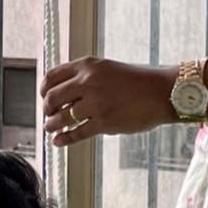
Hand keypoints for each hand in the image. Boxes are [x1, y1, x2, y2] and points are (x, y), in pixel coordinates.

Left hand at [42, 58, 174, 144]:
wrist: (163, 92)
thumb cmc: (137, 82)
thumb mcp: (107, 69)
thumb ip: (85, 77)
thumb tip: (63, 94)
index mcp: (87, 66)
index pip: (52, 77)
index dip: (44, 90)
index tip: (45, 98)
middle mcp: (88, 82)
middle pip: (52, 98)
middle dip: (46, 109)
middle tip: (48, 115)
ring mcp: (96, 103)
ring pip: (61, 117)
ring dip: (51, 125)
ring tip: (51, 128)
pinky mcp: (105, 122)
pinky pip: (77, 133)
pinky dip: (64, 139)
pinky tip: (59, 141)